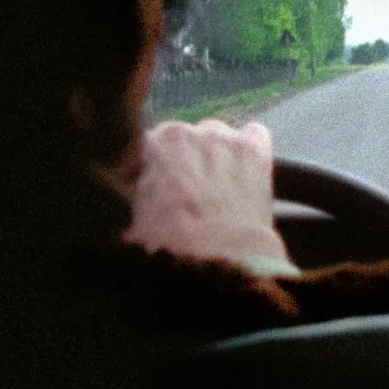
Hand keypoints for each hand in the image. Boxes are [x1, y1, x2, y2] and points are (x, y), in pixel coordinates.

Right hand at [122, 120, 290, 262]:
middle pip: (187, 138)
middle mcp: (185, 130)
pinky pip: (255, 134)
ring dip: (219, 155)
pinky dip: (252, 149)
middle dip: (189, 160)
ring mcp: (223, 136)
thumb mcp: (133, 218)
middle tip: (194, 193)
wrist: (216, 257)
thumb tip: (136, 200)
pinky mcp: (254, 146)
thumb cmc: (168, 244)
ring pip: (219, 136)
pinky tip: (250, 173)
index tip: (165, 189)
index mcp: (150, 146)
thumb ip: (135, 194)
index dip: (160, 169)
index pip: (154, 145)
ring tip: (223, 188)